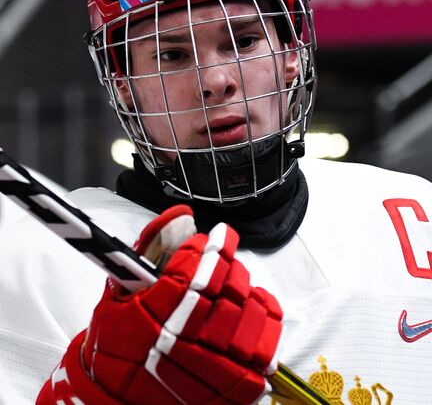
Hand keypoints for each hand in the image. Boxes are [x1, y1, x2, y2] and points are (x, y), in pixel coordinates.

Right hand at [37, 205, 282, 403]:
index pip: (192, 270)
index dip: (210, 248)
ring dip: (249, 293)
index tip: (217, 237)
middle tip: (225, 257)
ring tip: (238, 284)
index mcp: (151, 314)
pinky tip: (257, 311)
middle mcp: (181, 341)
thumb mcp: (117, 292)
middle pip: (225, 289)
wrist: (113, 398)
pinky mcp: (226, 390)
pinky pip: (261, 354)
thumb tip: (181, 214)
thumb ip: (147, 248)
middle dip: (229, 265)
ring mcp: (206, 369)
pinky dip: (266, 327)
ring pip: (248, 317)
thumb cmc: (115, 340)